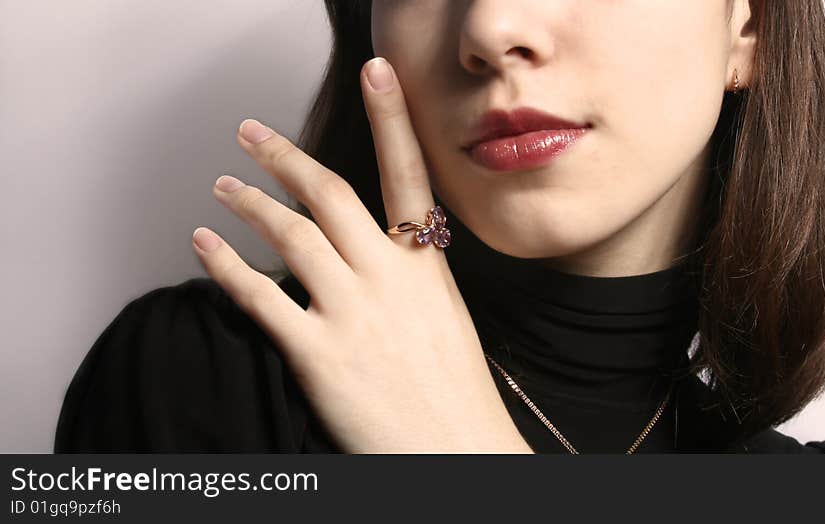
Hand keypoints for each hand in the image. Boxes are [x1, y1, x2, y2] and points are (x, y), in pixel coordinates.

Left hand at [191, 57, 532, 452]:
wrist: (456, 453)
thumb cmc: (452, 391)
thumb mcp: (443, 317)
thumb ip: (406, 277)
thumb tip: (367, 252)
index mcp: (426, 266)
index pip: (408, 175)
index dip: (392, 117)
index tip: (377, 71)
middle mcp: (390, 278)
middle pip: (331, 194)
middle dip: (284, 156)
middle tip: (250, 133)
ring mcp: (354, 313)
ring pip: (292, 235)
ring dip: (249, 203)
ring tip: (222, 186)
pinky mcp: (319, 354)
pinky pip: (261, 298)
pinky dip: (226, 267)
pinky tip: (204, 246)